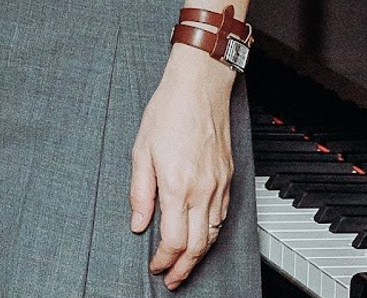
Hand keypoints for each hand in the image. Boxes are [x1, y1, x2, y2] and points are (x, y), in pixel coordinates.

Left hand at [130, 44, 234, 289]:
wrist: (199, 88)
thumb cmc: (168, 111)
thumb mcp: (141, 149)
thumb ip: (140, 191)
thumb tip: (138, 222)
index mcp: (176, 186)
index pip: (173, 241)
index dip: (164, 261)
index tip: (156, 267)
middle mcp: (202, 191)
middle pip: (196, 247)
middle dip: (183, 269)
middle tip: (172, 279)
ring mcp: (218, 187)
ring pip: (212, 236)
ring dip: (198, 256)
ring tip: (185, 264)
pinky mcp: (228, 179)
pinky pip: (222, 218)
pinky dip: (211, 234)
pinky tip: (201, 236)